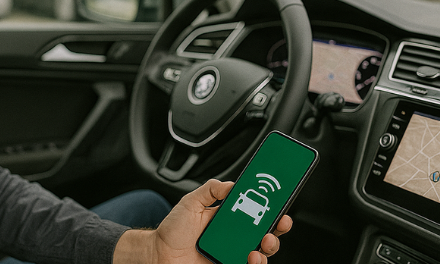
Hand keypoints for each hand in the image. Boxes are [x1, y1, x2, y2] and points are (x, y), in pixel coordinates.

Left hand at [152, 179, 291, 263]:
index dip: (271, 206)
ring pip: (262, 253)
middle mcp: (234, 237)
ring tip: (263, 242)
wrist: (158, 254)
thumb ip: (210, 190)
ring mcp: (232, 254)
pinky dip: (255, 263)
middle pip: (266, 232)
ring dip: (269, 247)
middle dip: (278, 227)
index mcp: (228, 219)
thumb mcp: (190, 202)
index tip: (281, 200)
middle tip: (280, 221)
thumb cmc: (173, 230)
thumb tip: (231, 184)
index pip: (256, 211)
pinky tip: (251, 258)